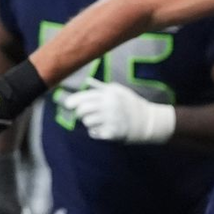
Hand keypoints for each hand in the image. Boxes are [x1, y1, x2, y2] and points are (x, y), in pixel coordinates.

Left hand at [60, 79, 175, 143]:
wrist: (146, 121)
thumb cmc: (131, 104)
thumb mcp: (119, 90)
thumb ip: (101, 86)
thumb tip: (87, 80)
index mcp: (109, 95)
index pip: (85, 97)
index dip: (73, 101)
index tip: (67, 104)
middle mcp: (108, 106)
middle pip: (82, 110)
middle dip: (80, 113)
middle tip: (85, 114)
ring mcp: (110, 120)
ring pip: (87, 122)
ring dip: (89, 123)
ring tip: (98, 121)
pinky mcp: (111, 133)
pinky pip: (93, 133)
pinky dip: (95, 132)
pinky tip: (102, 129)